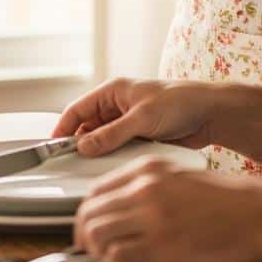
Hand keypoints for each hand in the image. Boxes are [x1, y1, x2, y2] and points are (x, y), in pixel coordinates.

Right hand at [51, 79, 218, 156]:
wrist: (209, 114)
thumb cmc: (179, 103)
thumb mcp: (142, 118)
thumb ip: (111, 134)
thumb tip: (84, 146)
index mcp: (113, 91)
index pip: (77, 110)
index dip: (63, 129)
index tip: (52, 149)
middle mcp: (117, 106)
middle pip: (87, 128)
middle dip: (79, 145)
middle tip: (70, 166)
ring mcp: (126, 122)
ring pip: (101, 141)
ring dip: (97, 154)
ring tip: (91, 170)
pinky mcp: (137, 137)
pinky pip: (116, 150)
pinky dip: (112, 159)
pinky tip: (112, 170)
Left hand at [74, 156, 261, 261]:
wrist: (254, 213)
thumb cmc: (225, 198)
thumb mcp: (181, 176)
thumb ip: (150, 185)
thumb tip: (125, 203)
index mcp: (150, 169)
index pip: (98, 187)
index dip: (88, 208)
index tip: (88, 220)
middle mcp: (145, 189)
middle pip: (91, 210)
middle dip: (82, 230)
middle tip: (84, 244)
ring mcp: (151, 217)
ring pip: (97, 231)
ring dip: (92, 247)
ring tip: (99, 255)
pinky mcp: (160, 246)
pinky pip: (117, 254)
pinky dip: (110, 260)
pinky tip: (118, 261)